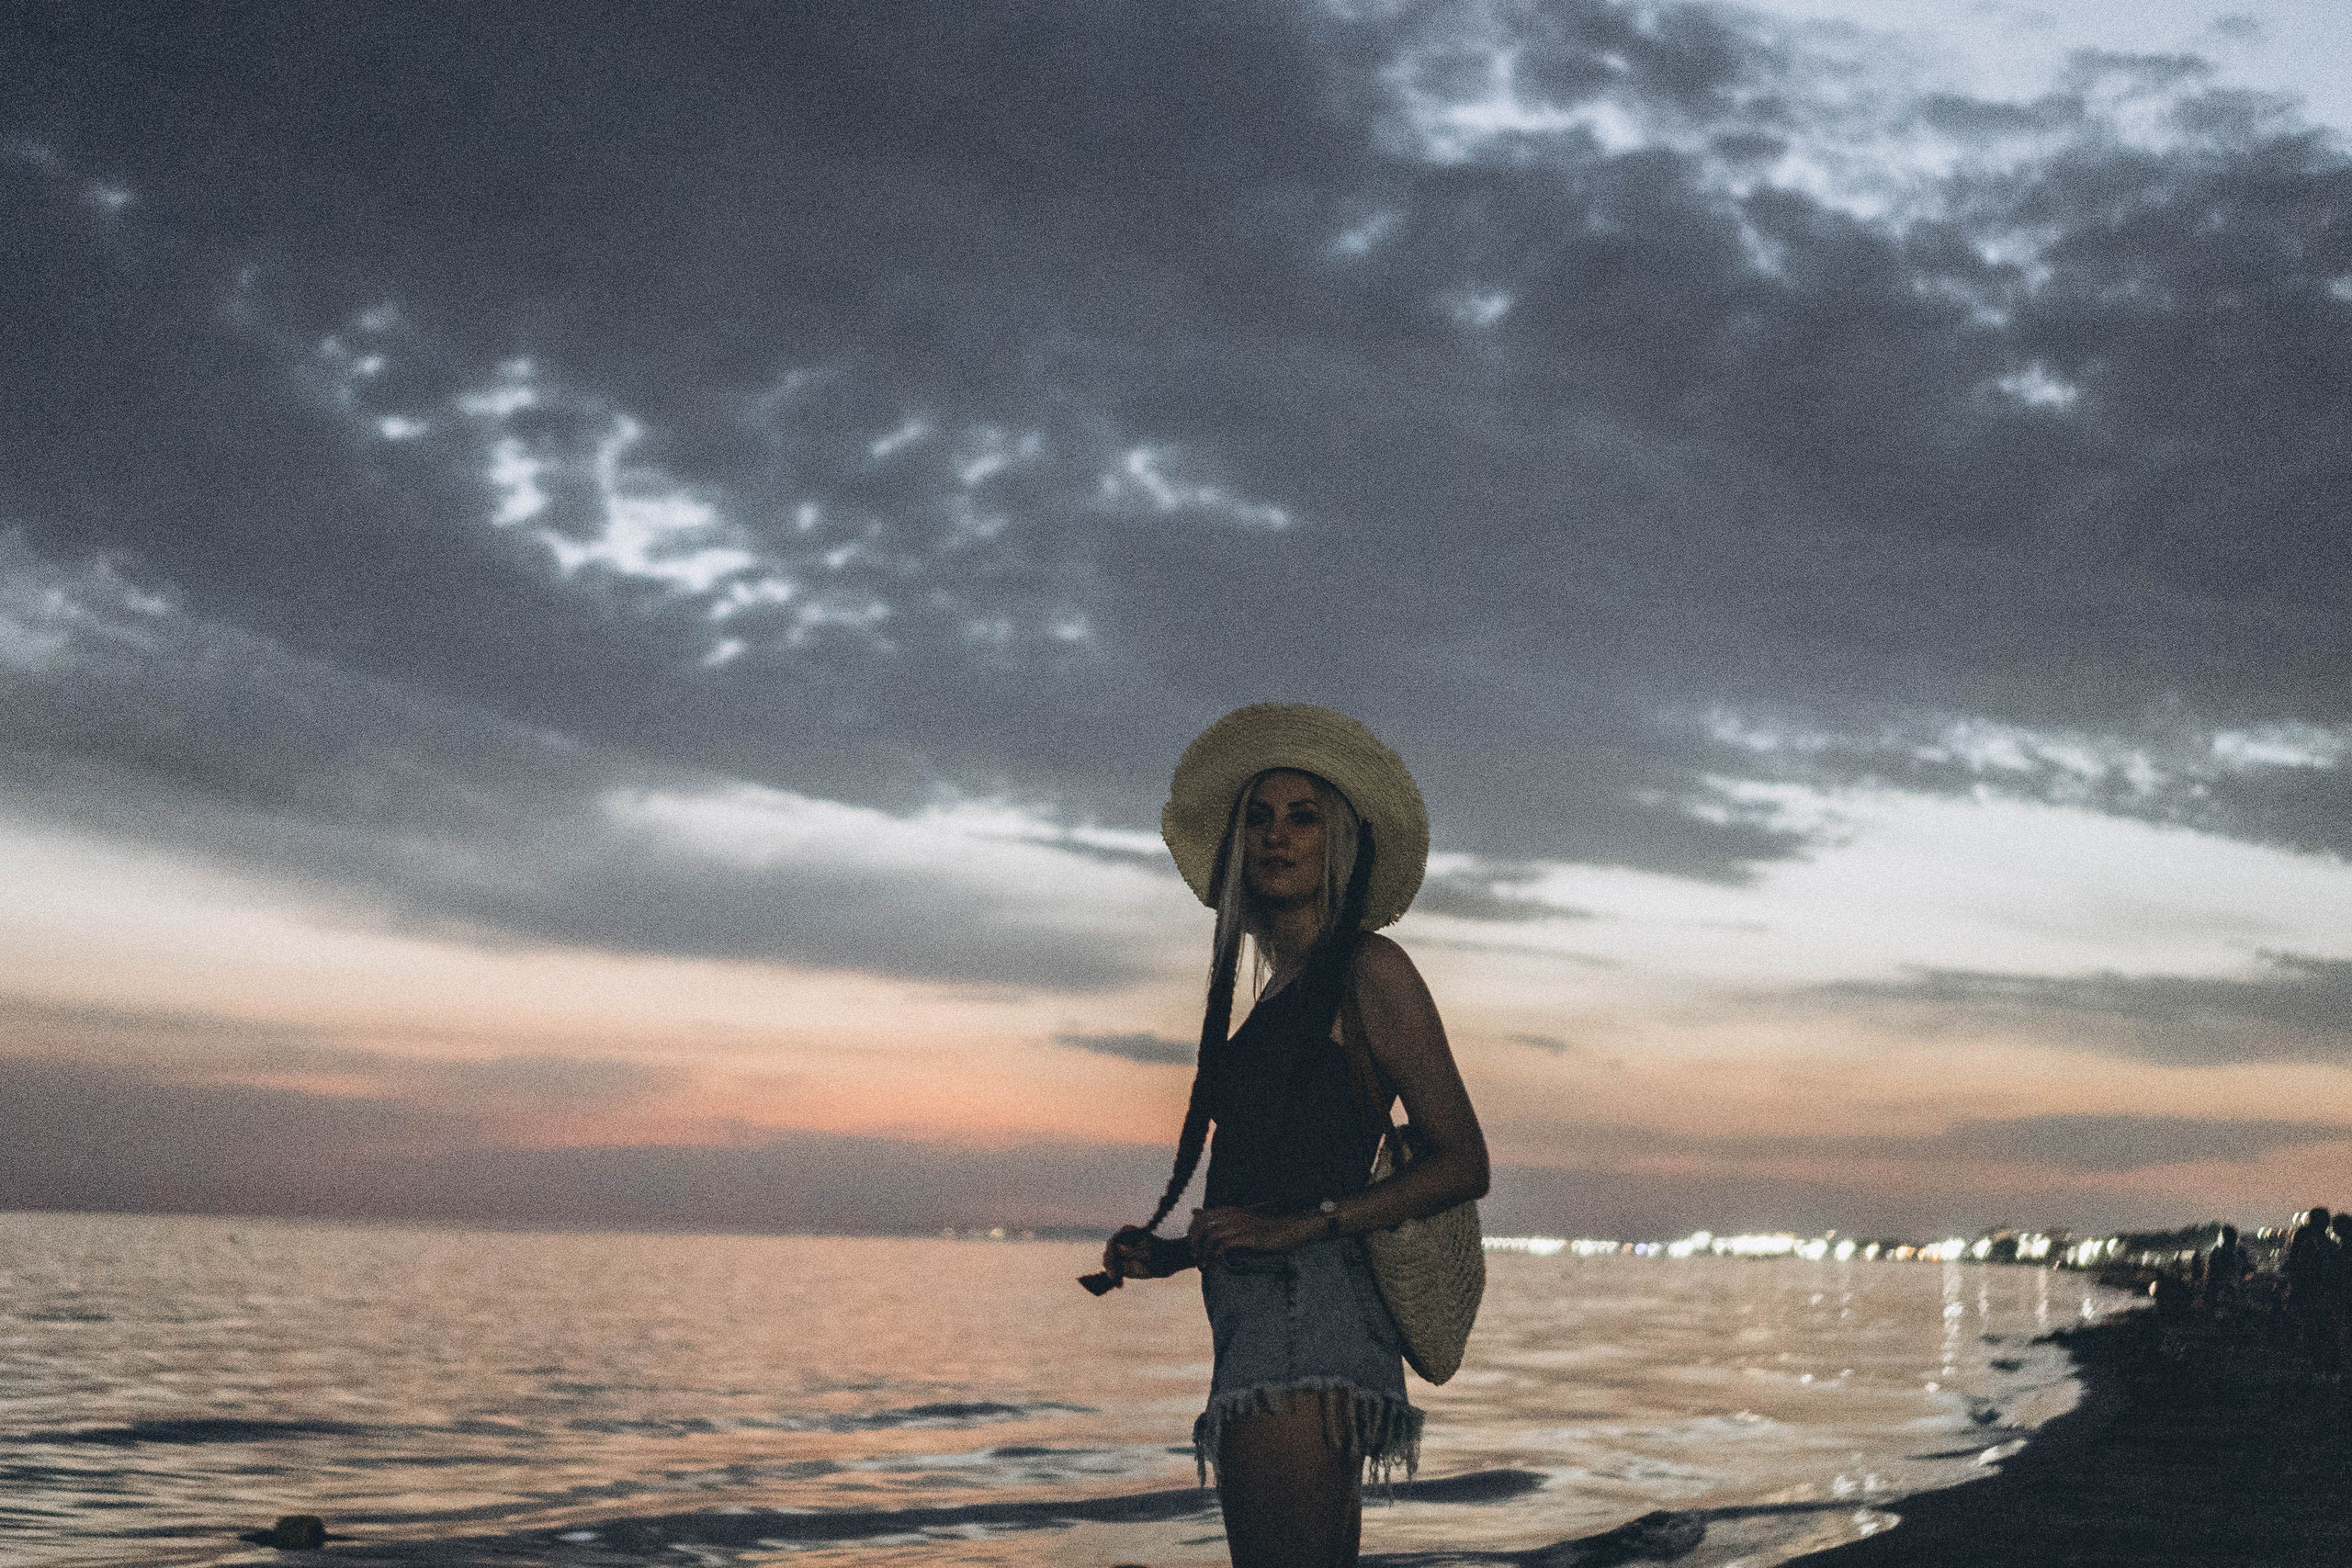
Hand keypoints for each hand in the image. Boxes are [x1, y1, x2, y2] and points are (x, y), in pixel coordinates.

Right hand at [1100, 1225, 1173, 1282]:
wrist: (1171, 1260)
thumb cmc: (1161, 1253)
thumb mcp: (1147, 1252)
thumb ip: (1132, 1250)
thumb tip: (1117, 1247)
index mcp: (1126, 1233)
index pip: (1112, 1243)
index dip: (1110, 1255)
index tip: (1112, 1265)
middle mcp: (1121, 1241)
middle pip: (1109, 1253)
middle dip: (1110, 1265)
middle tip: (1113, 1276)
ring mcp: (1122, 1253)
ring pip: (1110, 1263)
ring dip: (1111, 1272)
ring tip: (1118, 1282)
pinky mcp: (1124, 1264)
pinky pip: (1116, 1271)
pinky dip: (1116, 1277)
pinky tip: (1120, 1285)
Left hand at [1186, 1206, 1314, 1262]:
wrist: (1287, 1230)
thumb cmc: (1262, 1227)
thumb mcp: (1237, 1218)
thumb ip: (1215, 1215)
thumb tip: (1194, 1211)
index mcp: (1228, 1210)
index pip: (1200, 1219)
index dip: (1192, 1234)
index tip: (1193, 1248)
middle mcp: (1232, 1215)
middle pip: (1203, 1228)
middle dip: (1195, 1244)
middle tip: (1196, 1258)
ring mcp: (1240, 1225)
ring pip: (1211, 1237)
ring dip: (1204, 1253)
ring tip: (1204, 1264)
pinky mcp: (1247, 1237)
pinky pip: (1224, 1245)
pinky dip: (1217, 1255)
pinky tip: (1218, 1263)